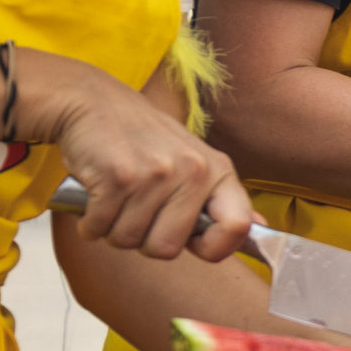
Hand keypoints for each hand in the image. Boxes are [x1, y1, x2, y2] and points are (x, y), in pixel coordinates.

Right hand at [24, 52, 251, 262]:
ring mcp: (157, 172)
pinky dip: (90, 222)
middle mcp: (193, 170)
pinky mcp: (119, 176)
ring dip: (112, 228)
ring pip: (129, 241)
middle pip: (166, 249)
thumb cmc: (140, 137)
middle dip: (142, 240)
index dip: (213, 248)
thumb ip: (219, 197)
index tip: (190, 242)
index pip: (238, 227)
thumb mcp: (192, 159)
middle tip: (135, 210)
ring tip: (115, 196)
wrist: (91, 101)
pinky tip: (94, 194)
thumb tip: (260, 225)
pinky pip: (100, 228)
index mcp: (217, 170)